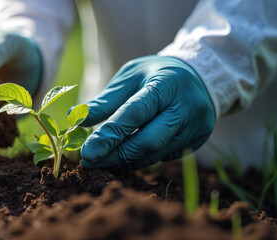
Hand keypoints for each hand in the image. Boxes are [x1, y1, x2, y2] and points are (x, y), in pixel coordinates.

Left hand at [79, 56, 214, 168]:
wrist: (201, 76)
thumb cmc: (157, 74)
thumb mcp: (130, 76)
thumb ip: (106, 100)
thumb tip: (75, 118)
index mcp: (167, 84)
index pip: (135, 114)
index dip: (110, 135)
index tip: (87, 152)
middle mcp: (186, 107)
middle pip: (147, 141)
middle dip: (115, 154)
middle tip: (89, 161)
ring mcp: (196, 127)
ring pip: (154, 154)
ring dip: (124, 160)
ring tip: (101, 159)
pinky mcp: (197, 141)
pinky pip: (163, 157)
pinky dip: (140, 158)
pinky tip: (124, 155)